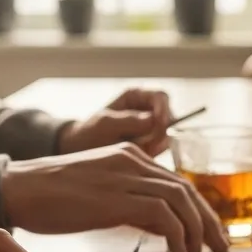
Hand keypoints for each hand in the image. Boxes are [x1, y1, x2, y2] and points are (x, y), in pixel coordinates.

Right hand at [3, 142, 228, 251]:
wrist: (16, 189)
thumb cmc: (51, 196)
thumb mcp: (100, 192)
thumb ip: (131, 202)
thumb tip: (162, 226)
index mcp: (130, 156)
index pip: (177, 181)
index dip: (200, 208)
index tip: (211, 231)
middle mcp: (132, 161)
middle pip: (185, 189)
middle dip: (208, 220)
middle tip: (219, 246)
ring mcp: (123, 176)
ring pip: (179, 199)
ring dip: (196, 229)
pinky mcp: (114, 197)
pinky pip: (161, 213)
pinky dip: (176, 232)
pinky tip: (177, 250)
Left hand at [58, 88, 174, 155]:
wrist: (81, 151)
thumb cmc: (89, 132)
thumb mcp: (104, 124)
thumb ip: (127, 120)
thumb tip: (152, 119)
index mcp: (137, 96)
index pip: (161, 97)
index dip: (164, 110)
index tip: (159, 125)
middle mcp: (148, 109)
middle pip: (169, 116)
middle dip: (159, 132)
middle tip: (146, 146)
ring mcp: (151, 127)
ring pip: (167, 134)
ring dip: (154, 145)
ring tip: (135, 150)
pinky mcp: (152, 143)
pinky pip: (161, 148)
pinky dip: (152, 153)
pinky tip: (136, 155)